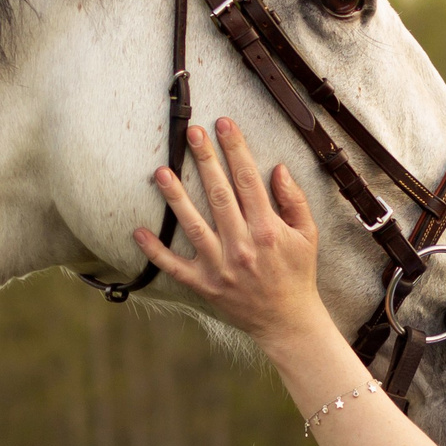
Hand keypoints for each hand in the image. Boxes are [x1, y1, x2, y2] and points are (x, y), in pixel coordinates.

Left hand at [134, 118, 329, 349]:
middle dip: (205, 160)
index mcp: (267, 229)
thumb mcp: (307, 235)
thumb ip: (294, 200)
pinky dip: (155, 251)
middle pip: (219, 194)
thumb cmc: (298, 274)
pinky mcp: (204, 285)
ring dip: (176, 197)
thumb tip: (277, 168)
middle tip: (191, 133)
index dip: (235, 149)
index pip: (248, 180)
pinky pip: (174, 266)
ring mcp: (220, 266)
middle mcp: (242, 245)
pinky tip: (138, 231)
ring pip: (193, 225)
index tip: (223, 124)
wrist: (288, 321)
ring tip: (161, 172)